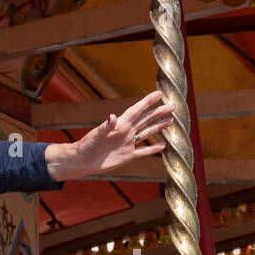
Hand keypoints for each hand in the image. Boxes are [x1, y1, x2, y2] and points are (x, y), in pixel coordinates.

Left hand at [45, 90, 175, 180]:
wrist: (81, 161)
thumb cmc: (86, 146)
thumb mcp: (96, 135)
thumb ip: (105, 126)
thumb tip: (112, 116)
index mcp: (120, 124)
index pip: (137, 110)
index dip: (147, 102)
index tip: (159, 93)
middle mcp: (126, 132)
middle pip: (146, 119)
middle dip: (158, 112)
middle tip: (173, 105)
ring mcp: (127, 143)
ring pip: (147, 133)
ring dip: (158, 127)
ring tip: (171, 121)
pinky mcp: (127, 156)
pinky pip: (143, 151)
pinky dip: (153, 149)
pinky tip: (163, 145)